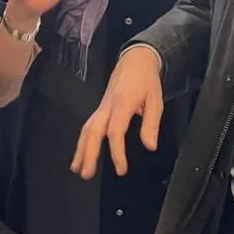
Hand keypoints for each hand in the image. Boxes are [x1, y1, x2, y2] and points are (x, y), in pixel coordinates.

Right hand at [71, 45, 163, 178]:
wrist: (135, 59)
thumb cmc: (147, 79)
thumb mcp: (156, 100)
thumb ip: (152, 124)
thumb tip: (149, 146)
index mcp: (123, 104)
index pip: (115, 131)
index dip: (116, 152)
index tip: (120, 169)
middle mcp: (107, 106)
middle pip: (93, 131)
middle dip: (88, 153)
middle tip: (86, 175)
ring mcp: (101, 106)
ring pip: (87, 128)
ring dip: (80, 149)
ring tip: (77, 169)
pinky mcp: (100, 107)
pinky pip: (88, 125)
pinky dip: (83, 140)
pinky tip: (81, 153)